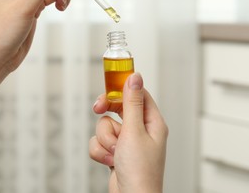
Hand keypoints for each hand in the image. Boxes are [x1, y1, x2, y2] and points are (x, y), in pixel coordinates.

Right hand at [89, 73, 167, 192]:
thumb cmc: (140, 171)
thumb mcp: (134, 131)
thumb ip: (131, 103)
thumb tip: (135, 77)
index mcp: (152, 121)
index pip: (137, 94)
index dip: (122, 86)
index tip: (107, 82)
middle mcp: (140, 129)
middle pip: (118, 107)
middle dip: (106, 113)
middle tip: (97, 109)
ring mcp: (127, 141)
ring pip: (105, 125)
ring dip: (105, 139)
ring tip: (115, 151)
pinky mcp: (116, 151)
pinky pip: (100, 141)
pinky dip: (100, 150)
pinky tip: (109, 161)